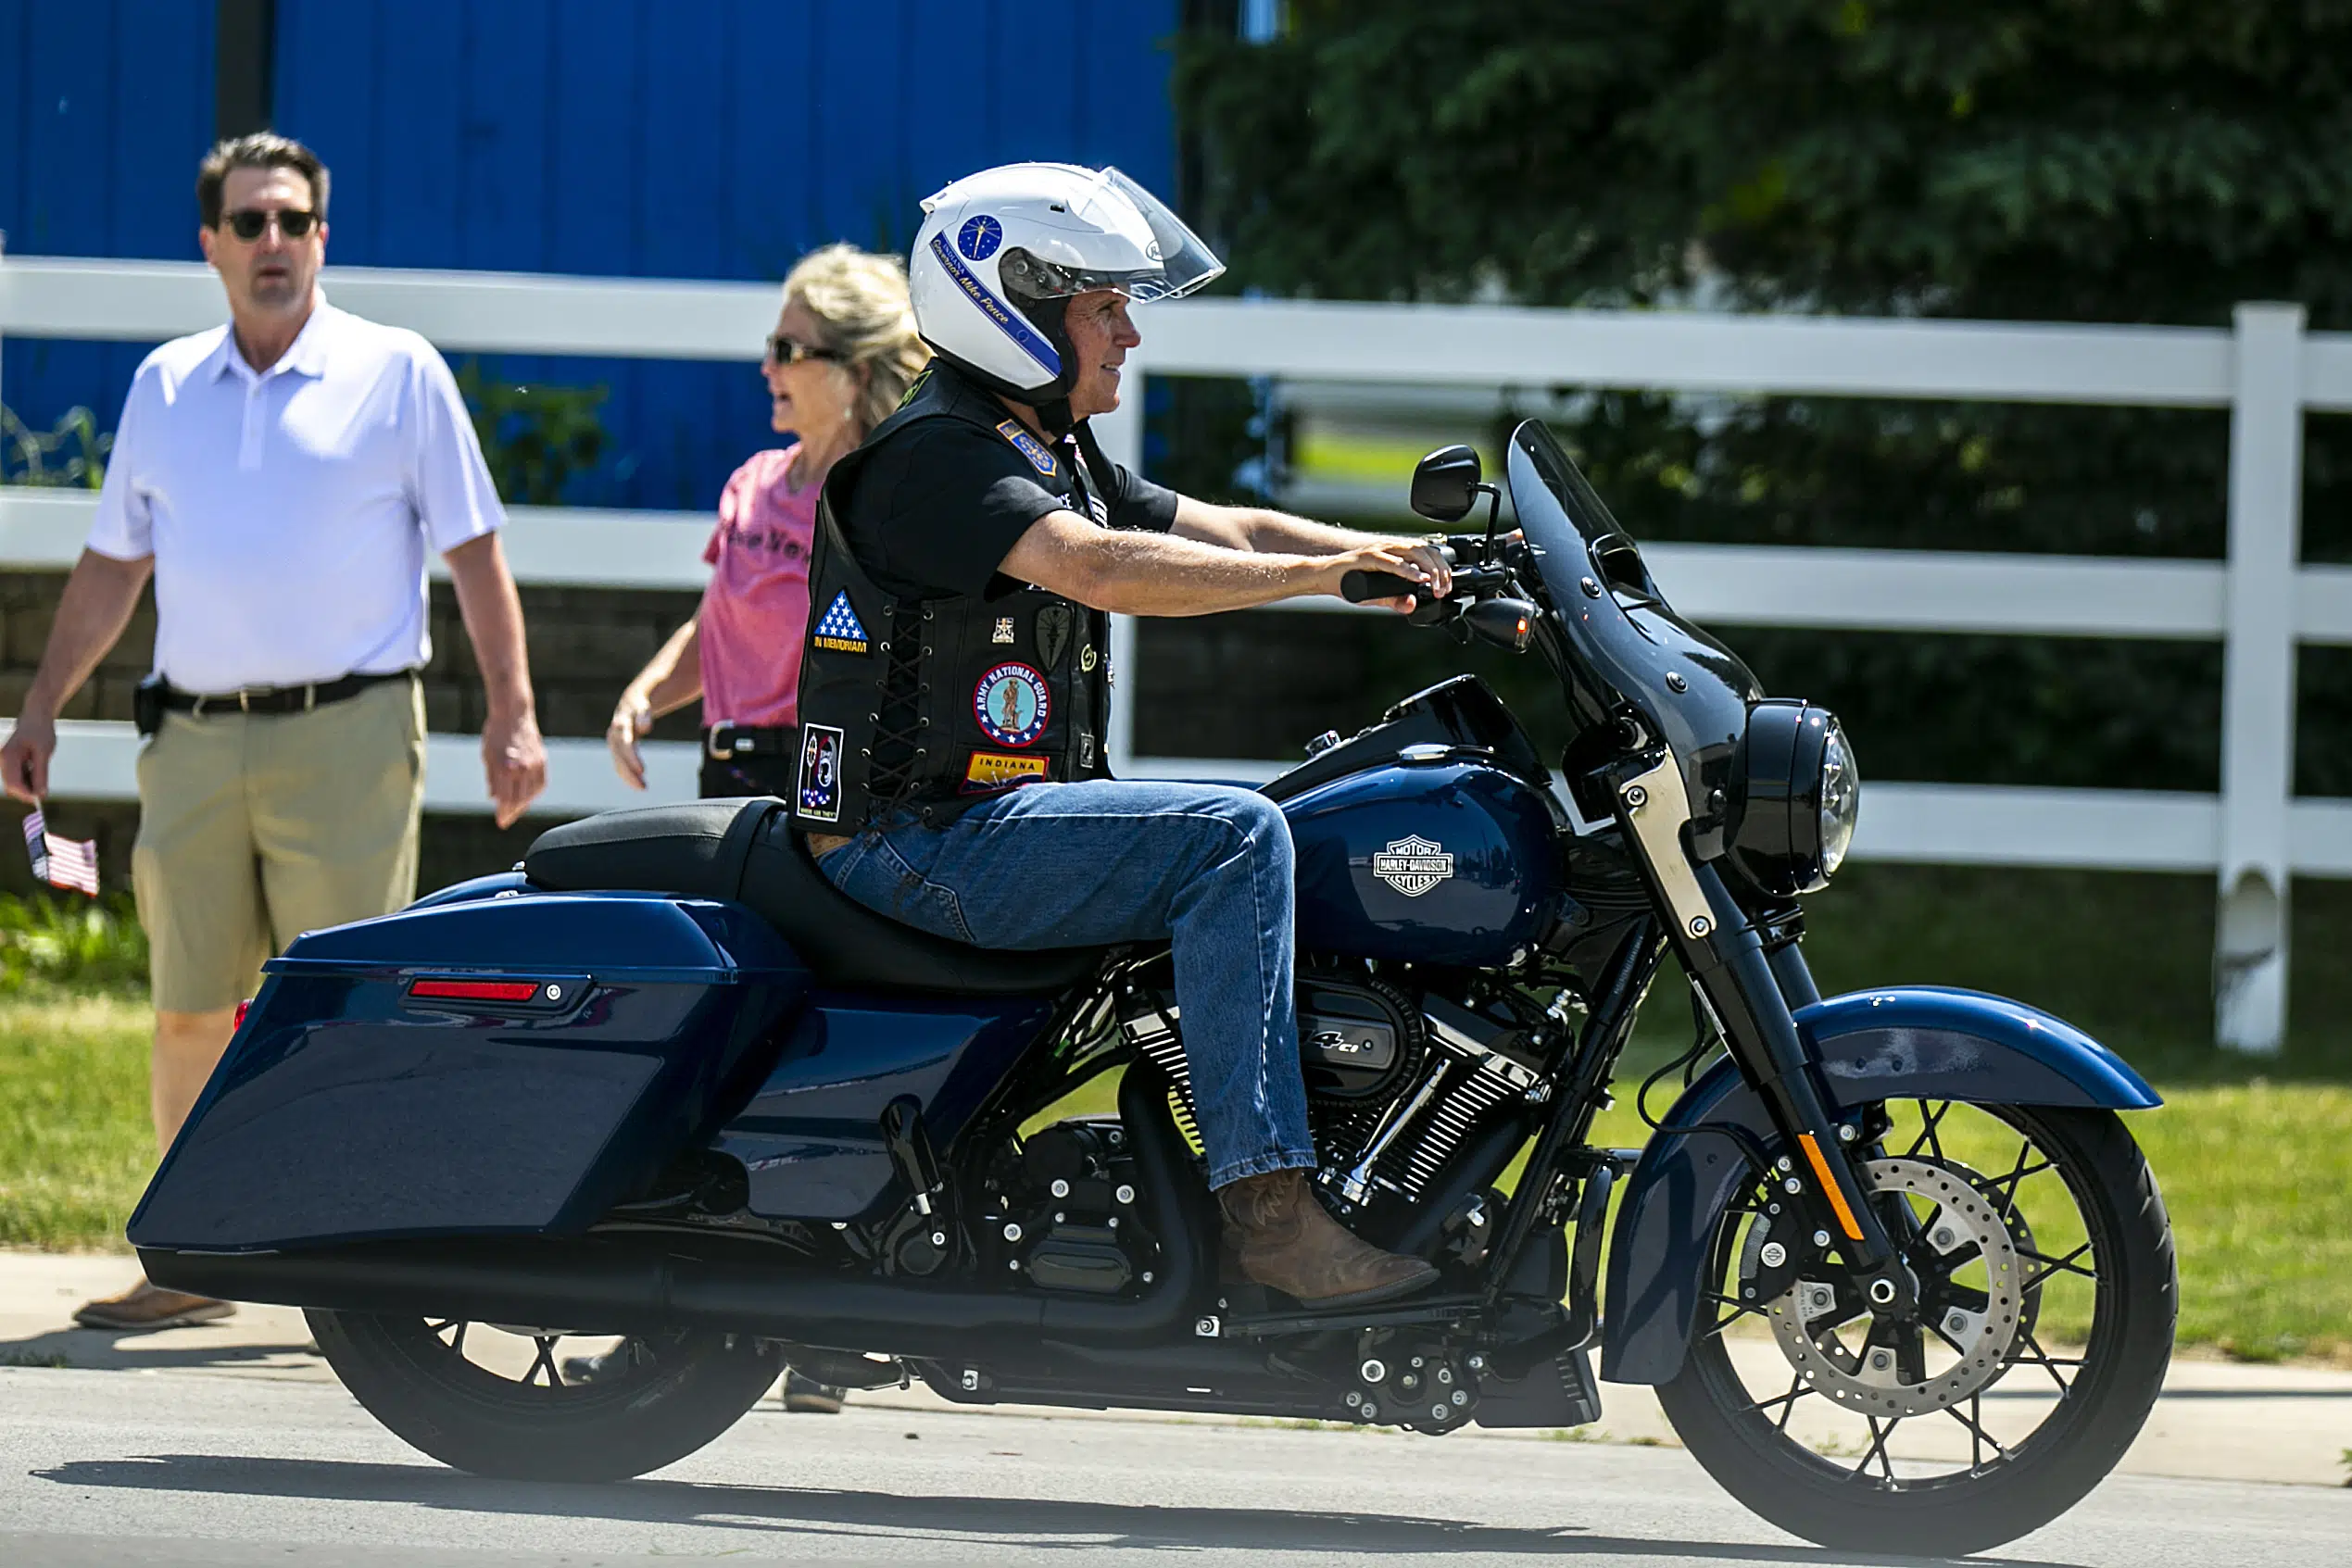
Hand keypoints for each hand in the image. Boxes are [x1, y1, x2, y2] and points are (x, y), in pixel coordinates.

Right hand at [1, 708, 57, 804]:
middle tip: (43, 794)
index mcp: (8, 757)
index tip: (39, 800)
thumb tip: (40, 794)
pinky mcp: (11, 762)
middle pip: (11, 785)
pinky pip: (18, 777)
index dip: (25, 794)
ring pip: (15, 783)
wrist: (36, 716)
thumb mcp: (44, 753)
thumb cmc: (41, 731)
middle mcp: (3, 760)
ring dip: (28, 786)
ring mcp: (6, 761)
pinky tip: (38, 772)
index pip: (13, 783)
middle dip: (26, 792)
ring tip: (42, 777)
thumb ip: (41, 774)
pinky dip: (28, 780)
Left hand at [482, 708, 547, 828]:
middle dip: (512, 812)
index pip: (506, 798)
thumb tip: (493, 798)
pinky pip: (541, 782)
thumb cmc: (495, 734)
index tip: (500, 822)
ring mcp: (534, 764)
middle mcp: (522, 768)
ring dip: (524, 804)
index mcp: (506, 768)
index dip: (503, 812)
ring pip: (532, 793)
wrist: (513, 714)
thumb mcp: (488, 757)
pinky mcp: (542, 760)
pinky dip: (534, 792)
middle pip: (520, 799)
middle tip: (506, 820)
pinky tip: (528, 796)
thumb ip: (491, 779)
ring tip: (516, 809)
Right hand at [606, 697, 652, 790]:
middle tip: (643, 787)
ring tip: (642, 787)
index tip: (642, 770)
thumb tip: (645, 727)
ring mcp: (614, 743)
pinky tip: (637, 785)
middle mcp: (614, 736)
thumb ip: (644, 716)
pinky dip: (627, 775)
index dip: (633, 758)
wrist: (629, 703)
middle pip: (620, 757)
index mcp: (620, 725)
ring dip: (628, 777)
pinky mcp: (617, 749)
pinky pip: (619, 764)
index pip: (626, 745)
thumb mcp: (643, 708)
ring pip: (618, 763)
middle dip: (630, 773)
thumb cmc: (639, 705)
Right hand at [1322, 537, 1453, 612]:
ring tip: (1435, 584)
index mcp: (1395, 552)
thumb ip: (1395, 600)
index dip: (1441, 566)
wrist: (1323, 577)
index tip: (1447, 585)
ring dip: (1428, 568)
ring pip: (1412, 551)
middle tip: (1444, 589)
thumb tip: (1411, 606)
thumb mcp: (1378, 596)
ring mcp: (1378, 550)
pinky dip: (1407, 570)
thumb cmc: (1348, 582)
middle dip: (1439, 569)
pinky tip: (1417, 578)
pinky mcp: (1366, 558)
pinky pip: (1391, 562)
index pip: (1426, 552)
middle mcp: (1389, 547)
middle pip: (1424, 550)